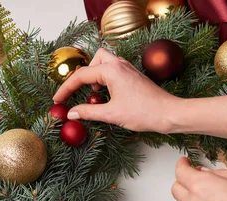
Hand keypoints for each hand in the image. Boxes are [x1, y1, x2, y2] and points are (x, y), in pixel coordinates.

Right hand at [52, 48, 177, 132]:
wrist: (169, 113)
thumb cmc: (143, 113)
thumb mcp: (111, 114)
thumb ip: (88, 112)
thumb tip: (71, 113)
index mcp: (111, 70)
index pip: (81, 76)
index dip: (66, 89)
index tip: (57, 101)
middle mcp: (119, 64)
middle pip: (94, 60)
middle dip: (83, 75)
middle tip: (79, 92)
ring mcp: (128, 68)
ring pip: (105, 62)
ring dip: (95, 75)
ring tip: (94, 94)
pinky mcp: (133, 76)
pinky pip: (114, 70)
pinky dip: (105, 79)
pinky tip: (107, 95)